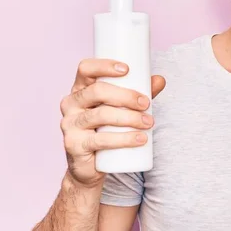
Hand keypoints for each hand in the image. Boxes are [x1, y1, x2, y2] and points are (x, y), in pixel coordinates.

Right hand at [59, 59, 165, 188]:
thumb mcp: (124, 107)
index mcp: (80, 89)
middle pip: (97, 91)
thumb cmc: (107, 128)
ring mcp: (70, 125)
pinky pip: (100, 140)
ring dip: (130, 118)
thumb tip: (160, 80)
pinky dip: (124, 139)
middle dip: (125, 96)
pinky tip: (140, 139)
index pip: (85, 69)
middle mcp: (71, 103)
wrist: (91, 165)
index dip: (104, 65)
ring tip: (149, 122)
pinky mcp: (74, 145)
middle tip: (145, 103)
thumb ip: (141, 93)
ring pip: (101, 115)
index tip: (127, 69)